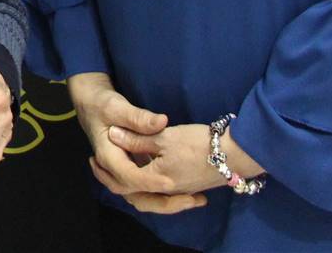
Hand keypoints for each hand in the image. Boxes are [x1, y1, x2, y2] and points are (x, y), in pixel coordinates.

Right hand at [65, 73, 207, 214]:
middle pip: (135, 195)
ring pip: (140, 196)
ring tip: (192, 199)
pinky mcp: (130, 170)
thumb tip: (162, 122)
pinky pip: (144, 188)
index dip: (150, 181)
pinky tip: (185, 191)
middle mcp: (113, 170)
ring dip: (165, 201)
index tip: (171, 182)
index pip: (129, 176)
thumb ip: (139, 117)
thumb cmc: (103, 105)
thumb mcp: (118, 107)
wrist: (92, 106)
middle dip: (163, 202)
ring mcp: (121, 172)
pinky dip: (162, 193)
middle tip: (190, 200)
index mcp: (108, 156)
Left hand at [103, 121, 266, 213]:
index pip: (125, 179)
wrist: (236, 151)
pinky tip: (149, 171)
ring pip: (151, 195)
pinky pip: (164, 192)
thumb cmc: (199, 142)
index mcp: (158, 180)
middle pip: (136, 194)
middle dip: (118, 184)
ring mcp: (181, 190)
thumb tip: (113, 135)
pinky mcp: (190, 185)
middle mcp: (168, 190)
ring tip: (121, 173)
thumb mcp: (164, 137)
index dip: (107, 170)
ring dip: (134, 186)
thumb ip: (137, 139)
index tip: (94, 158)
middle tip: (101, 171)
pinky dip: (151, 185)